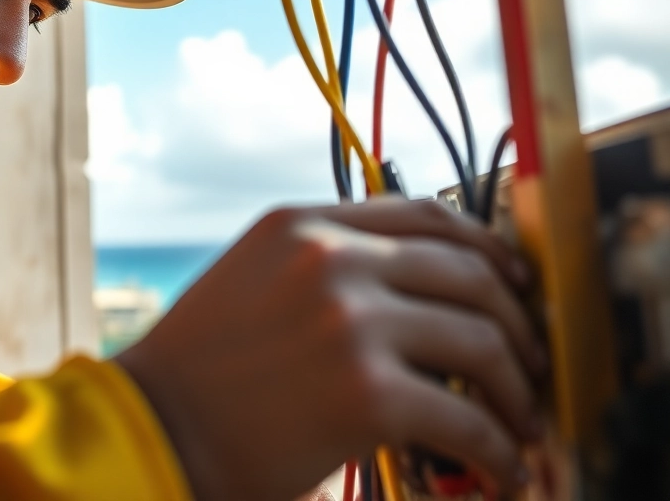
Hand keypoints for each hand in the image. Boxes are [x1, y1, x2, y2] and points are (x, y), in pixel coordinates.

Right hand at [115, 198, 546, 500]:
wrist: (151, 431)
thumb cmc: (198, 372)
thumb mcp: (251, 279)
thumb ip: (322, 263)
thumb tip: (415, 286)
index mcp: (301, 224)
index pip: (425, 213)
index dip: (486, 247)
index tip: (512, 281)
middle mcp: (329, 259)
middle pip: (471, 271)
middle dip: (516, 322)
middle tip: (529, 363)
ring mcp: (350, 321)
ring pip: (483, 341)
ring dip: (517, 389)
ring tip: (520, 422)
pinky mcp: (368, 393)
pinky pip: (469, 418)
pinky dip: (499, 448)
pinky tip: (498, 466)